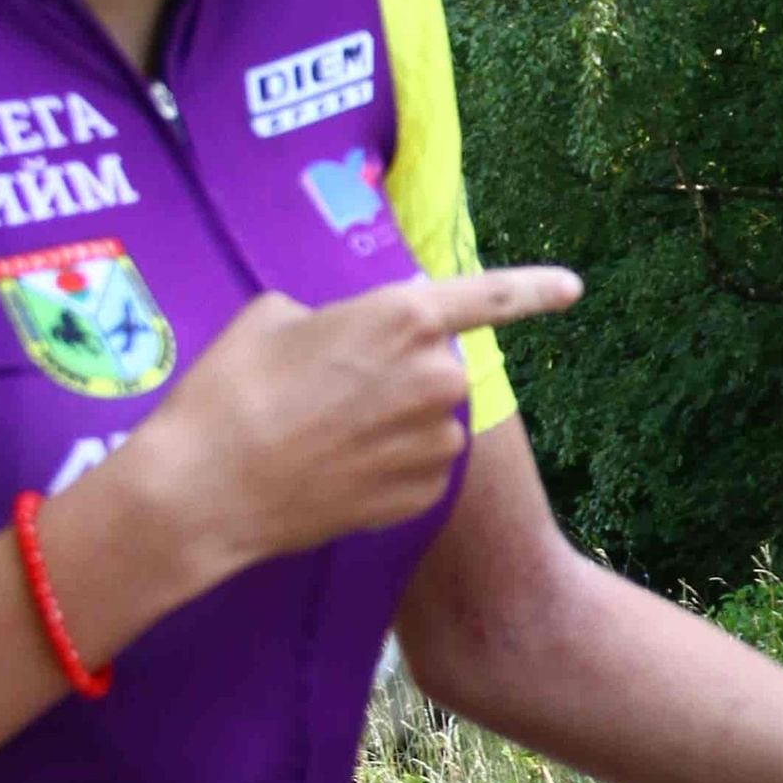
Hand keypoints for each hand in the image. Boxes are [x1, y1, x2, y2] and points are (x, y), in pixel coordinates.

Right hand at [114, 267, 581, 581]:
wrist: (208, 489)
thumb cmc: (231, 390)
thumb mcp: (274, 316)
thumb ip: (340, 315)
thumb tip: (361, 332)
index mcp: (403, 317)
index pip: (487, 297)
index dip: (534, 290)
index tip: (573, 288)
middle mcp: (436, 377)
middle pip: (435, 366)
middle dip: (397, 374)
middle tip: (327, 391)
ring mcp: (436, 442)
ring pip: (428, 421)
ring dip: (393, 423)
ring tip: (319, 435)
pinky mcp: (424, 494)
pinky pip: (419, 468)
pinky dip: (387, 468)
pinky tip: (334, 473)